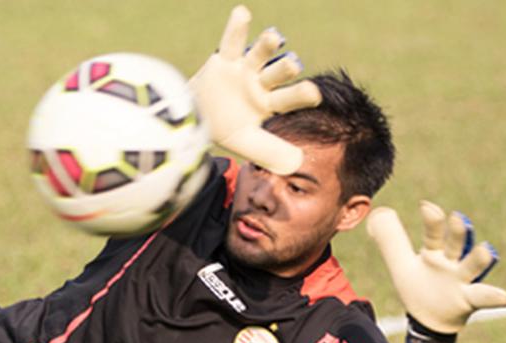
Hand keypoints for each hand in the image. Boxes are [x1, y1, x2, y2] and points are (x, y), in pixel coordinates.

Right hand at [188, 5, 320, 174]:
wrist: (190, 119)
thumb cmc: (222, 130)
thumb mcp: (247, 143)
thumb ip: (271, 152)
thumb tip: (299, 163)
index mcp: (269, 103)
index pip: (289, 99)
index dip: (300, 95)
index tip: (315, 93)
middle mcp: (260, 83)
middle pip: (277, 74)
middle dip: (285, 69)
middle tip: (294, 65)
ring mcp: (244, 70)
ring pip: (259, 55)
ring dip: (268, 45)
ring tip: (275, 37)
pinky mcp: (224, 60)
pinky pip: (230, 42)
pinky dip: (236, 28)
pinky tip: (243, 12)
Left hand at [367, 201, 505, 333]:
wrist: (427, 318)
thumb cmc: (417, 285)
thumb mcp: (400, 263)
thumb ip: (390, 240)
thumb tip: (377, 213)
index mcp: (433, 252)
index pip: (433, 233)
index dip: (431, 220)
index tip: (426, 206)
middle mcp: (451, 262)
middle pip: (456, 244)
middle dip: (458, 232)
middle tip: (457, 218)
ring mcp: (461, 280)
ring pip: (472, 266)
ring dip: (479, 259)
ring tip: (486, 250)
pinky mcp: (469, 299)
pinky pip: (483, 297)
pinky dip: (494, 297)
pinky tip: (505, 298)